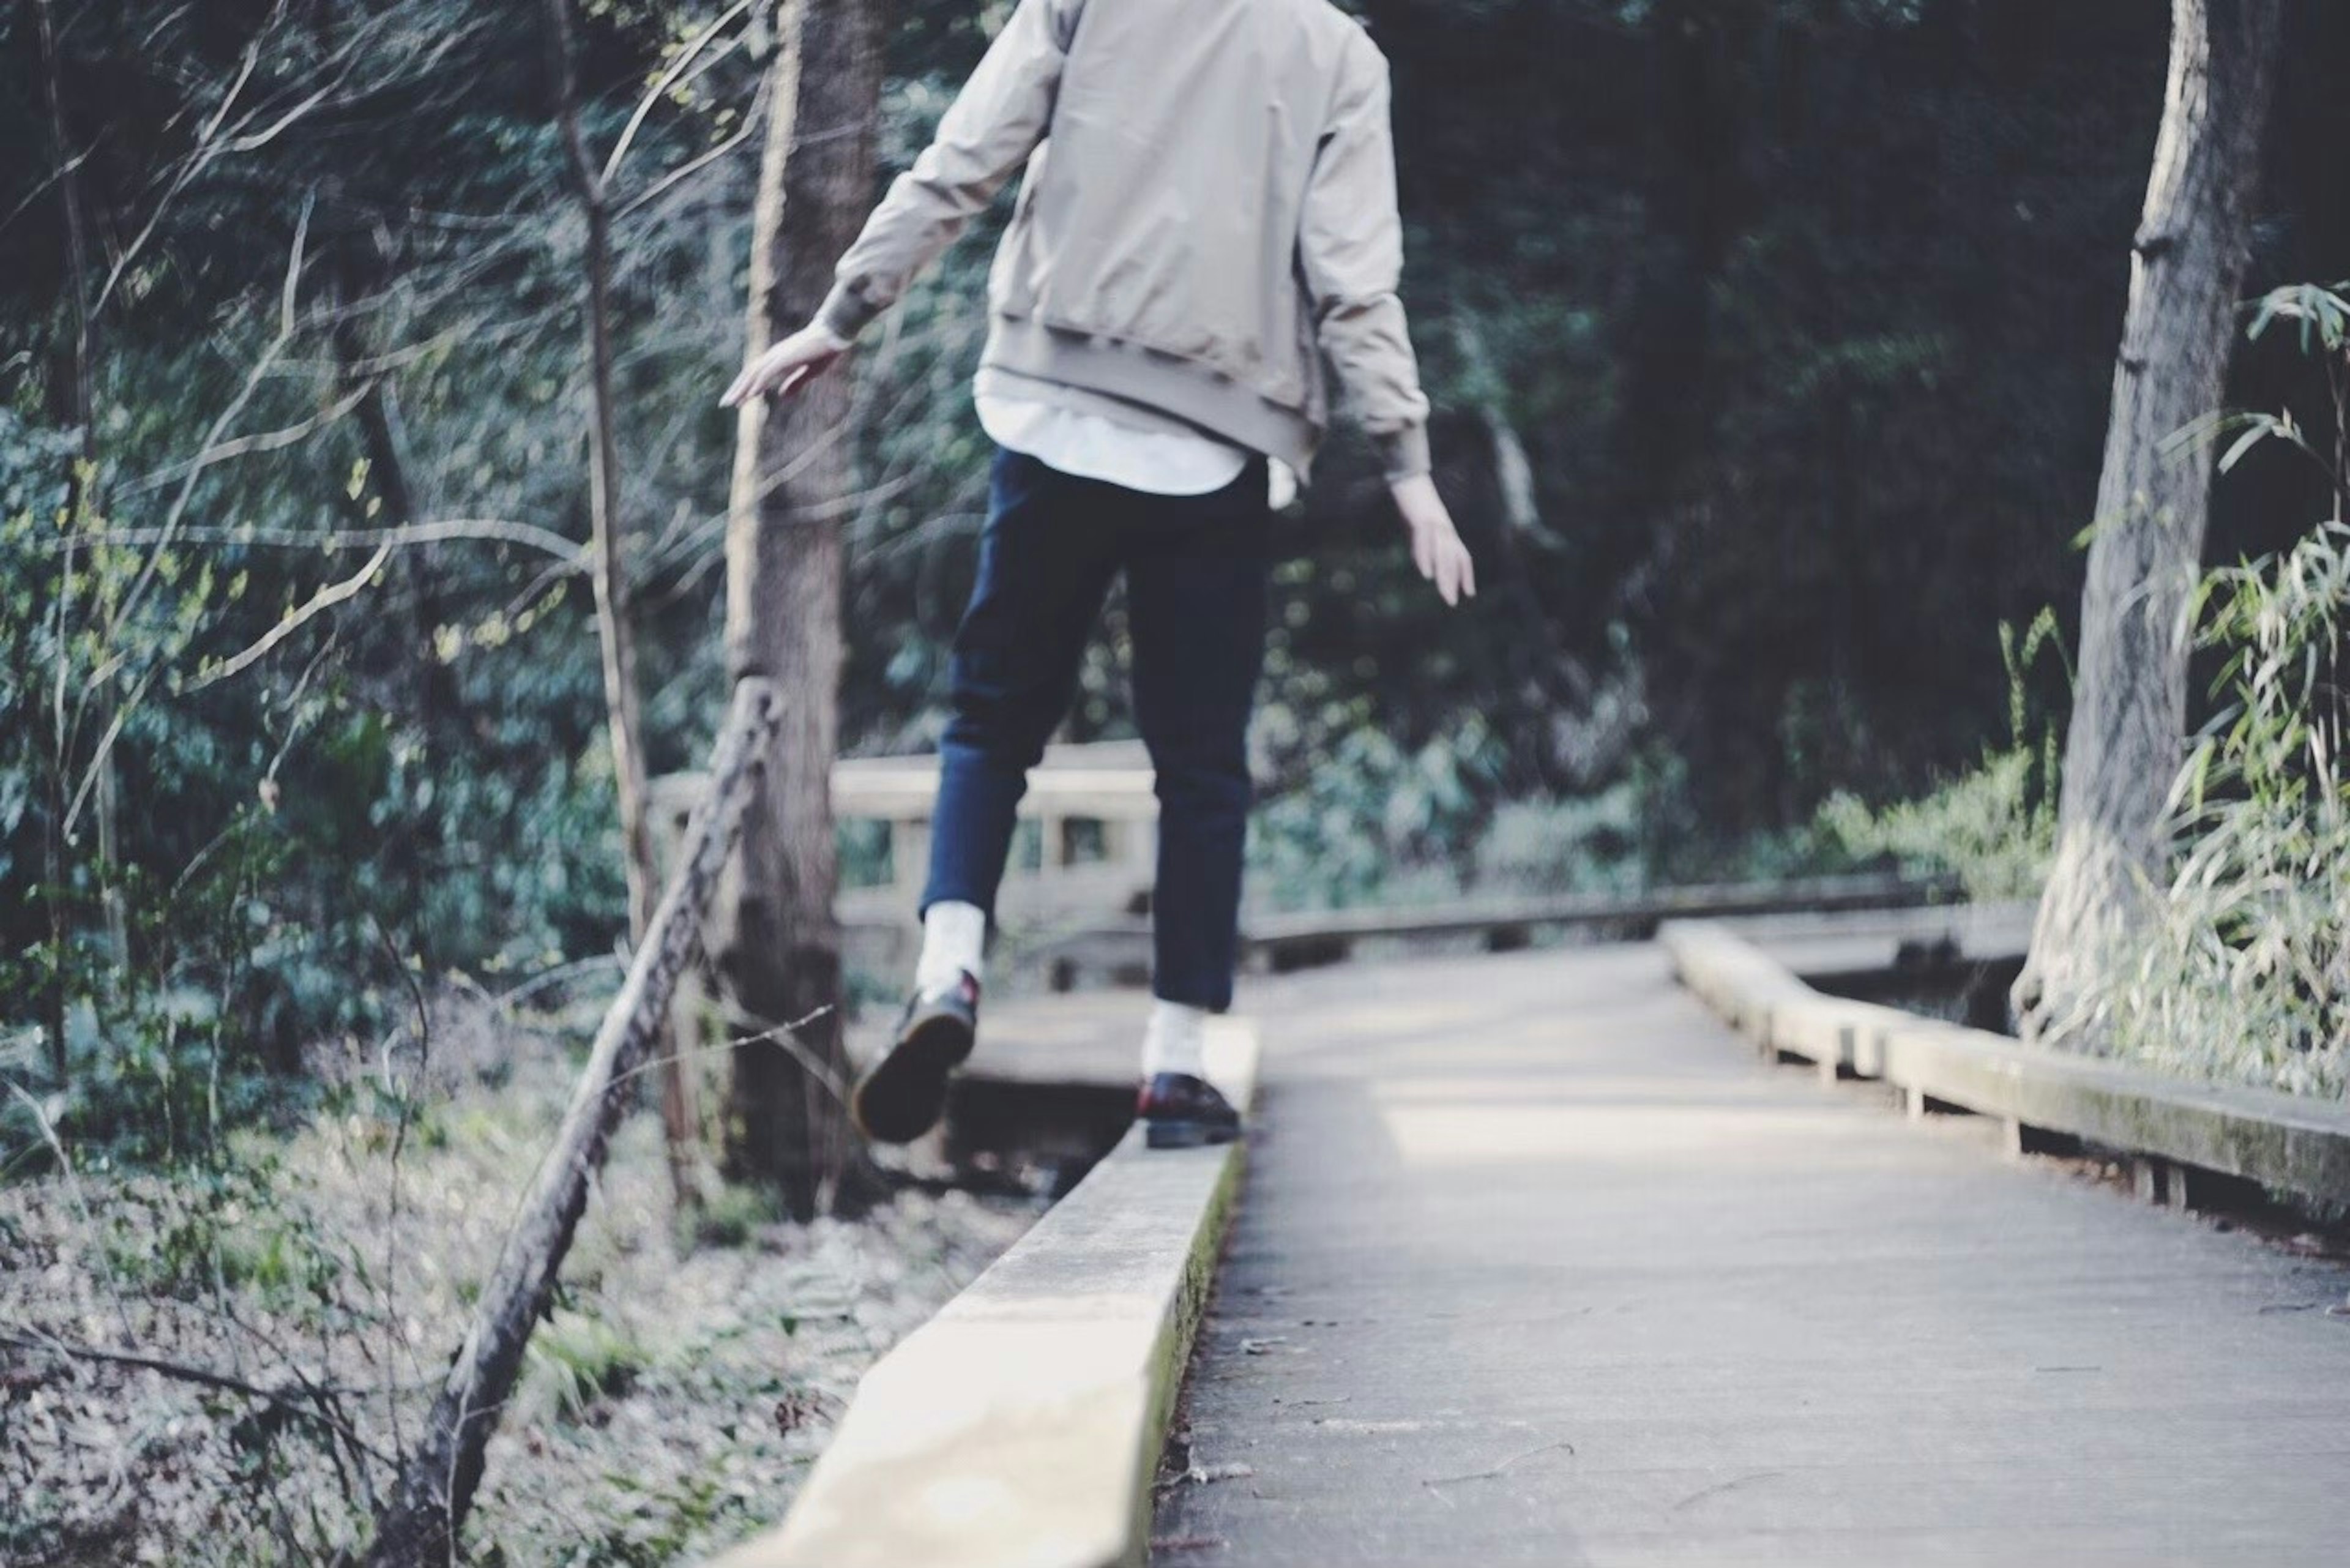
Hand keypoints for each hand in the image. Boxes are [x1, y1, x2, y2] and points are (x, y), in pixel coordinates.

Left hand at [720, 323, 848, 407]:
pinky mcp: (784, 358)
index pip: (756, 374)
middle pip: (749, 374)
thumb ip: (795, 383)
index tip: (737, 401)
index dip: (746, 388)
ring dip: (742, 389)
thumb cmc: (824, 350)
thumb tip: (783, 396)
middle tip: (724, 404)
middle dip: (737, 389)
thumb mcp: (809, 372)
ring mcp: (778, 355)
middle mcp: (774, 356)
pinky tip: (751, 395)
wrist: (833, 334)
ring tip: (732, 403)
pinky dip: (757, 384)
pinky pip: (767, 373)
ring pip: (754, 374)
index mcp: (778, 359)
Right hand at [1390, 473, 1475, 606]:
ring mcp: (1434, 524)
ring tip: (1444, 595)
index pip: (1461, 556)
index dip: (1465, 574)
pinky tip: (1426, 575)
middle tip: (1452, 602)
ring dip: (1444, 576)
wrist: (1409, 479)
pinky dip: (1426, 559)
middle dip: (1453, 581)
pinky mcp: (1421, 519)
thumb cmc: (1413, 504)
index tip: (1469, 593)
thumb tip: (1426, 568)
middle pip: (1452, 558)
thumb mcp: (1419, 529)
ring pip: (1442, 553)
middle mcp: (1445, 529)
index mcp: (1447, 531)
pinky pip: (1425, 543)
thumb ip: (1424, 548)